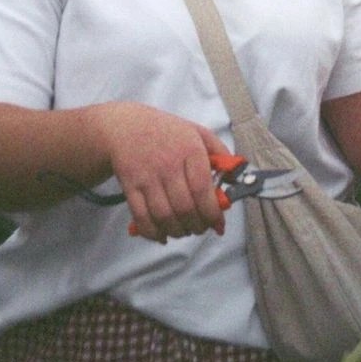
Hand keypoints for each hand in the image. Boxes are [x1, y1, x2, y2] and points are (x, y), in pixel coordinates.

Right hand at [90, 102, 231, 242]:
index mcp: (189, 150)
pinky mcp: (130, 187)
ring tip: (184, 230)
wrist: (126, 126)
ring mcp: (147, 177)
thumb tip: (235, 178)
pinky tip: (162, 235)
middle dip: (197, 226)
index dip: (212, 212)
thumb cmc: (167, 132)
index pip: (202, 189)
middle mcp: (168, 164)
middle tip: (201, 228)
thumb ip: (220, 153)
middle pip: (184, 207)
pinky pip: (141, 217)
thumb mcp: (198, 132)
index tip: (217, 223)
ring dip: (178, 231)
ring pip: (164, 216)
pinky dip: (153, 232)